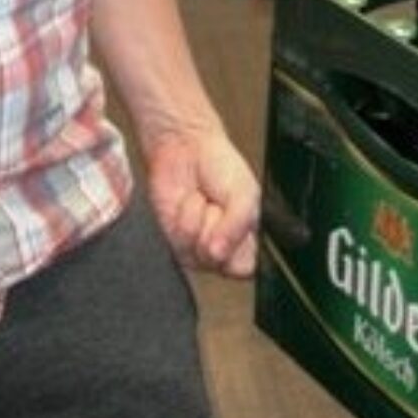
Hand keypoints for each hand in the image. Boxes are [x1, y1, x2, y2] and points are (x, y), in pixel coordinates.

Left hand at [141, 123, 261, 278]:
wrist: (186, 149)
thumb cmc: (220, 167)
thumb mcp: (245, 193)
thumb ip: (239, 226)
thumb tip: (220, 253)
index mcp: (245, 240)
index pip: (245, 268)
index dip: (238, 252)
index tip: (236, 229)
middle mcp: (220, 248)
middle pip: (220, 265)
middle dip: (218, 233)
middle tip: (220, 209)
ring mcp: (195, 246)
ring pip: (199, 255)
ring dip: (200, 223)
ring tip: (204, 202)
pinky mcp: (173, 241)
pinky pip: (180, 244)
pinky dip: (185, 220)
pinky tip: (189, 204)